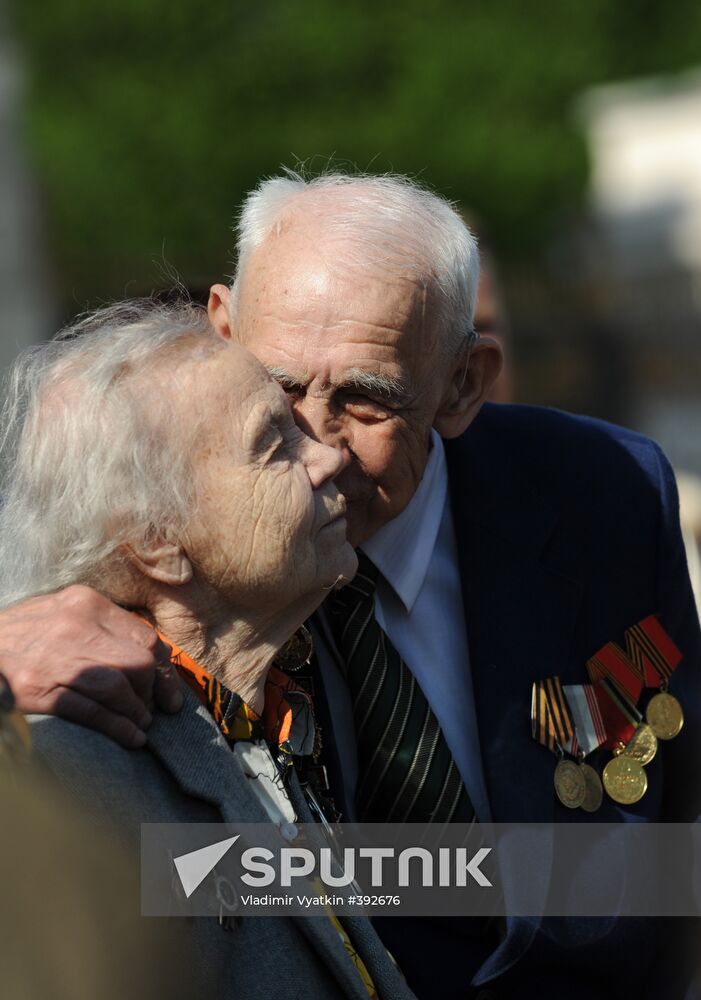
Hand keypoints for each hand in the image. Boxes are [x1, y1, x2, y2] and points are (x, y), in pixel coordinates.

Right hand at [0, 586, 182, 748]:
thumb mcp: (62, 611)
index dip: (164, 669)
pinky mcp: (41, 690)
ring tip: (142, 724)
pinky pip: (93, 711)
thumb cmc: (23, 632)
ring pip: (120, 687)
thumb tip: (147, 655)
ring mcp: (58, 659)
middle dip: (152, 691)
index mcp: (86, 603)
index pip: (145, 637)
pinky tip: (131, 738)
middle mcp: (76, 627)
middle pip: (138, 662)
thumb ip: (101, 625)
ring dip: (138, 712)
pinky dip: (119, 727)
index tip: (169, 690)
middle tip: (154, 709)